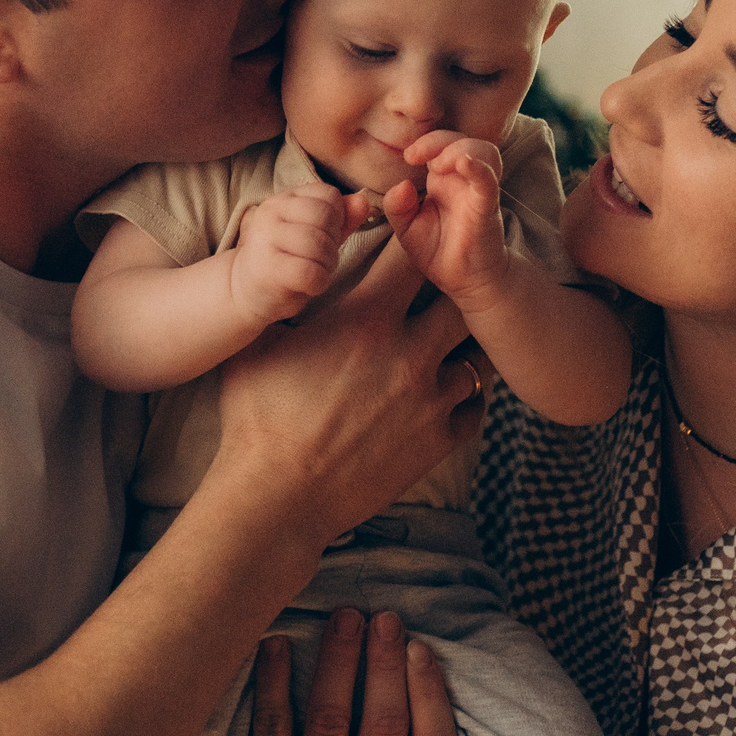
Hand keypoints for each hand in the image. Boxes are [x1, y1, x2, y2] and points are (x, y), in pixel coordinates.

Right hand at [214, 235, 480, 537]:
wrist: (276, 498)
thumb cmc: (257, 419)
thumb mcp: (258, 343)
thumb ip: (285, 298)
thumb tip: (288, 265)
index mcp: (366, 321)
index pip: (415, 255)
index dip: (418, 240)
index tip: (414, 237)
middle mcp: (409, 354)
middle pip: (464, 299)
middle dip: (455, 291)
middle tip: (445, 290)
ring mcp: (430, 401)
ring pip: (478, 355)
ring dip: (463, 346)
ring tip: (449, 343)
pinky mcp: (437, 443)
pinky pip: (476, 407)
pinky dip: (467, 396)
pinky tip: (445, 392)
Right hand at [226, 183, 371, 327]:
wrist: (247, 290)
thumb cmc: (288, 259)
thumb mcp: (316, 233)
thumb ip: (342, 218)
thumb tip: (363, 202)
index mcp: (285, 197)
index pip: (329, 195)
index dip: (338, 219)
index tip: (325, 237)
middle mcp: (271, 211)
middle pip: (325, 217)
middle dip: (333, 243)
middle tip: (322, 259)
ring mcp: (265, 238)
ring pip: (318, 244)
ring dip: (327, 264)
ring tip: (316, 271)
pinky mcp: (267, 268)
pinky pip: (309, 271)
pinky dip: (319, 282)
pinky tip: (310, 286)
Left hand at [228, 608, 455, 735]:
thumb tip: (422, 654)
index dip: (429, 692)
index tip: (419, 645)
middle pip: (384, 729)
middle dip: (385, 665)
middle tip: (384, 619)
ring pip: (331, 721)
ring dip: (338, 661)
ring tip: (344, 618)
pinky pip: (275, 725)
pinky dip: (276, 679)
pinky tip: (278, 643)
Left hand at [382, 132, 508, 311]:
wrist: (466, 281)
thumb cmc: (439, 252)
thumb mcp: (406, 229)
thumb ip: (397, 207)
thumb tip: (402, 185)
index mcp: (443, 180)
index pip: (440, 144)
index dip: (425, 142)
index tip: (408, 156)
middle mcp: (463, 180)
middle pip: (462, 139)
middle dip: (438, 140)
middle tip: (418, 157)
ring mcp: (478, 192)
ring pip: (484, 152)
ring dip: (459, 149)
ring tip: (439, 165)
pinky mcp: (487, 208)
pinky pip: (488, 182)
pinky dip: (479, 168)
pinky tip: (465, 164)